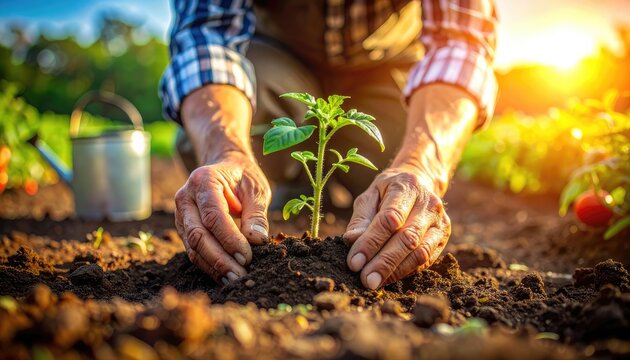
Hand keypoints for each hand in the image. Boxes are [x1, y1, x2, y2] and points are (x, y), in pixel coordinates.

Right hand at [174, 151, 270, 283]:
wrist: (226, 168)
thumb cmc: (243, 178)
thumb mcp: (256, 189)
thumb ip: (256, 214)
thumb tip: (258, 240)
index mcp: (203, 181)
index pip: (214, 216)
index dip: (230, 239)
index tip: (247, 257)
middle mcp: (186, 197)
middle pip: (198, 234)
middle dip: (220, 259)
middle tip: (240, 276)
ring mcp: (181, 214)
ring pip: (193, 247)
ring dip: (214, 266)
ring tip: (234, 280)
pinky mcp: (183, 229)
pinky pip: (193, 251)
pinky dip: (209, 266)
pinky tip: (225, 277)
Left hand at [343, 167, 449, 288]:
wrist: (419, 182)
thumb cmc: (388, 192)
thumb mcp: (370, 196)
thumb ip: (361, 219)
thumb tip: (351, 241)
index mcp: (407, 187)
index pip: (390, 219)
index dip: (371, 242)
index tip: (354, 262)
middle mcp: (428, 204)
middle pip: (407, 238)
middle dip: (384, 262)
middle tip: (365, 280)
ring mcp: (440, 221)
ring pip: (420, 253)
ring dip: (396, 271)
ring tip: (374, 282)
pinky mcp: (443, 237)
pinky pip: (426, 260)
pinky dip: (405, 272)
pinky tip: (387, 278)